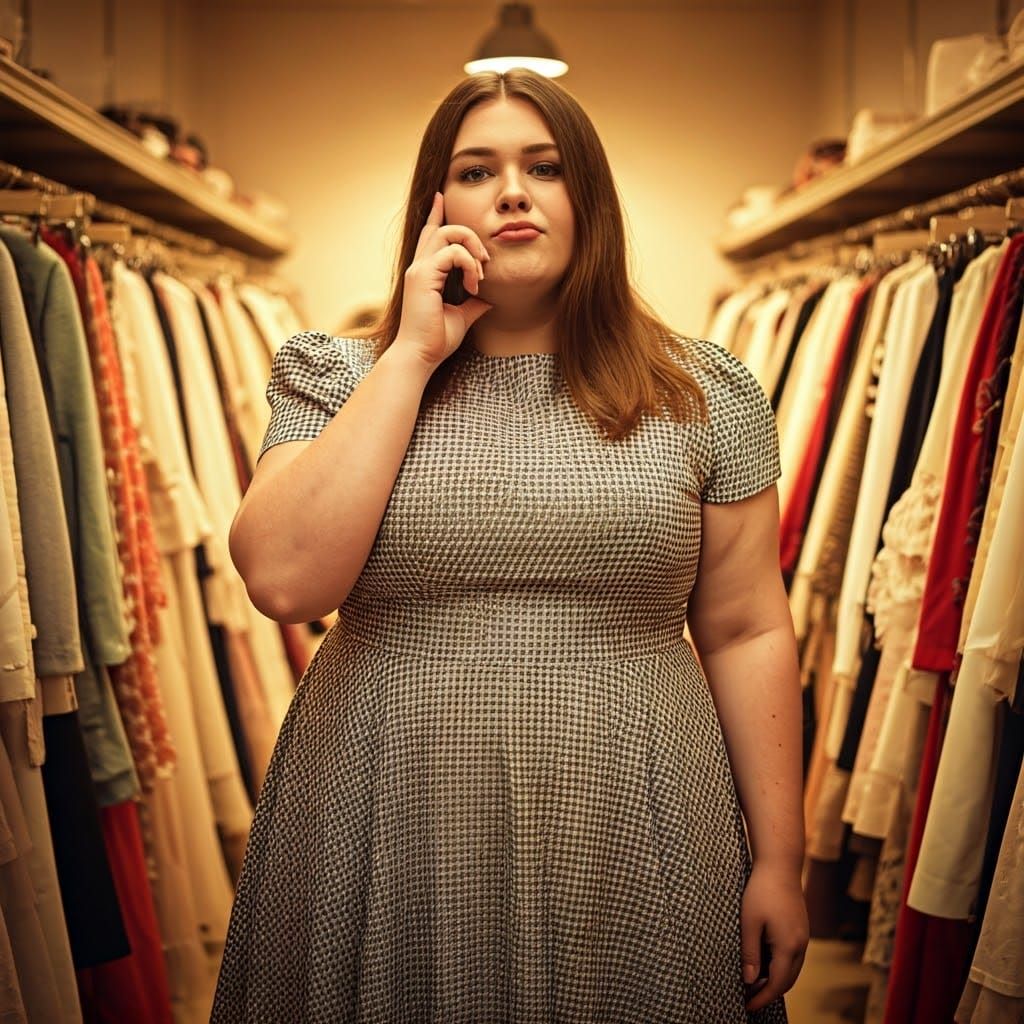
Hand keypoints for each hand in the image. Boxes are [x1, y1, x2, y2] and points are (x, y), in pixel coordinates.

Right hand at [394, 191, 492, 368]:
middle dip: (468, 235)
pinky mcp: (423, 276)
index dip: (435, 214)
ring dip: (472, 249)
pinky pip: (453, 253)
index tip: (440, 196)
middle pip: (441, 228)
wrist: (421, 356)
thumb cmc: (436, 340)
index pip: (429, 234)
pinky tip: (474, 285)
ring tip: (481, 273)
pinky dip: (470, 265)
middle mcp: (419, 266)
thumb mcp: (462, 317)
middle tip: (485, 260)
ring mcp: (419, 269)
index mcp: (424, 273)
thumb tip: (488, 300)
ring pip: (448, 233)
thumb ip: (473, 303)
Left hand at [740, 861, 808, 1012]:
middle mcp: (800, 946)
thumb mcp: (749, 922)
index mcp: (788, 947)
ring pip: (791, 969)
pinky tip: (763, 963)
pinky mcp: (800, 929)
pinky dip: (779, 966)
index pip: (777, 984)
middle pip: (787, 981)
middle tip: (748, 999)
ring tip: (753, 983)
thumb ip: (750, 953)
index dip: (763, 998)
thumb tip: (750, 981)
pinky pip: (792, 957)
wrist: (780, 865)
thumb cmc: (762, 890)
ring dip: (775, 980)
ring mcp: (803, 937)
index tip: (748, 1007)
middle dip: (769, 993)